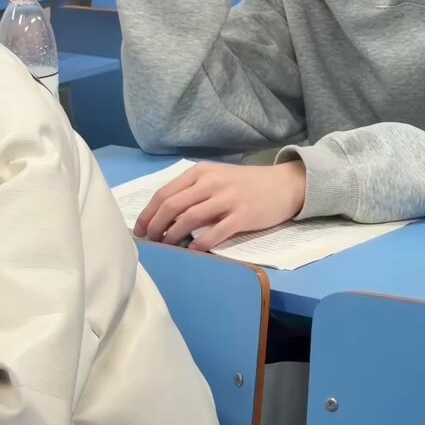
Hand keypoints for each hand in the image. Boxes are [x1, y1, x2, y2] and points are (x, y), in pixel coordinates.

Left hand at [134, 160, 306, 250]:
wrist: (284, 184)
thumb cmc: (246, 184)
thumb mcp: (217, 178)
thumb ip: (194, 192)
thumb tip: (164, 217)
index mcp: (201, 172)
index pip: (164, 193)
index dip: (147, 214)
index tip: (139, 231)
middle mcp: (211, 182)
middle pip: (172, 206)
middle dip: (154, 227)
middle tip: (148, 243)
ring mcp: (228, 198)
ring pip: (189, 219)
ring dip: (172, 237)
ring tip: (166, 248)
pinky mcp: (243, 216)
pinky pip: (215, 233)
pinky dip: (199, 244)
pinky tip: (192, 252)